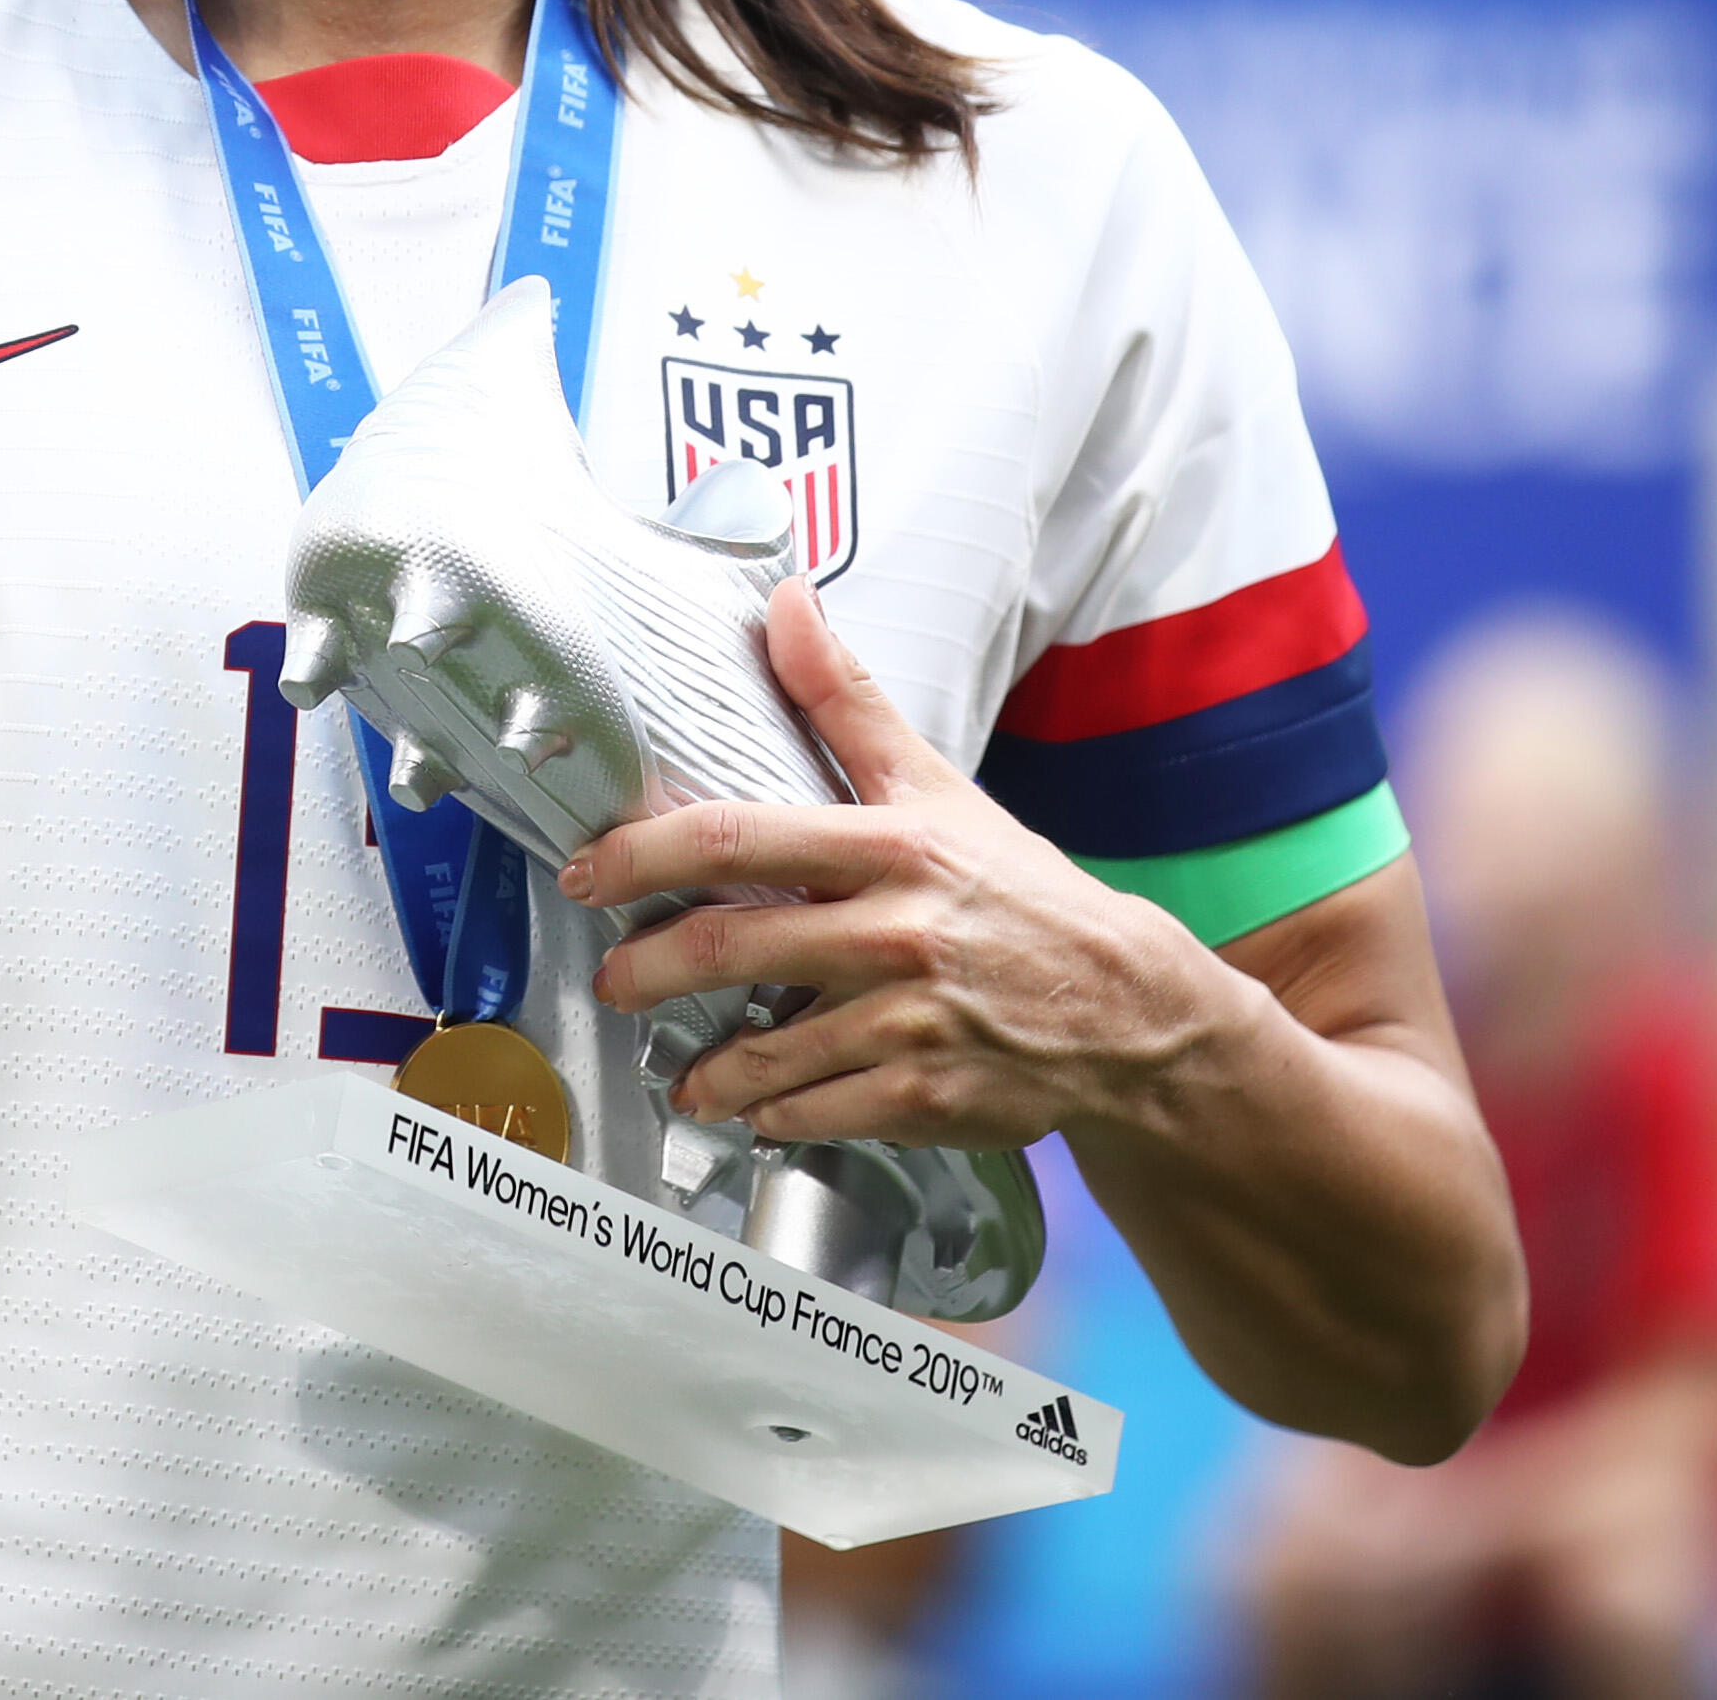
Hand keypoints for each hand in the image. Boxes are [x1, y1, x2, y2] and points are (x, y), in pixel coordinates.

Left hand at [562, 580, 1239, 1152]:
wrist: (1127, 1008)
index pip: (738, 837)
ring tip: (686, 1069)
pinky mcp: (925, 1098)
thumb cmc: (1017, 892)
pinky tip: (759, 1105)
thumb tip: (786, 602)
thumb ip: (846, 701)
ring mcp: (909, 1022)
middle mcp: (894, 933)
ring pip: (766, 1052)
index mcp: (889, 847)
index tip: (589, 870)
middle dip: (647, 970)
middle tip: (612, 979)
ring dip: (708, 1069)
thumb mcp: (935, 787)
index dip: (643, 854)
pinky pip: (815, 1113)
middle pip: (732, 947)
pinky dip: (773, 1114)